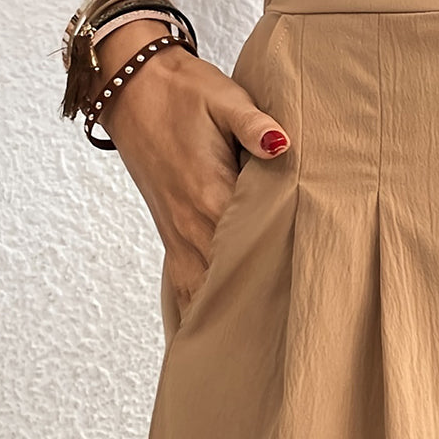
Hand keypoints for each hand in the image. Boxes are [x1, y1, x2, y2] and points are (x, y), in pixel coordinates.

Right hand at [93, 17, 291, 316]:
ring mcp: (178, 233)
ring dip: (224, 317)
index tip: (306, 304)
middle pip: (228, 283)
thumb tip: (282, 143)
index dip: (280, 278)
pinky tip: (211, 332)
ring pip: (201, 291)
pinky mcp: (172, 231)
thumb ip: (255, 124)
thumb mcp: (223, 98)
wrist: (131, 85)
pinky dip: (198, 307)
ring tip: (254, 352)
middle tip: (290, 343)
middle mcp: (192, 225)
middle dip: (257, 310)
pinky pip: (184, 282)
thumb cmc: (184, 91)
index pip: (251, 252)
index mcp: (211, 197)